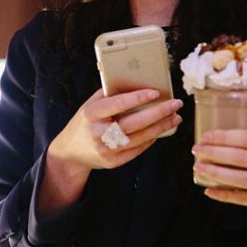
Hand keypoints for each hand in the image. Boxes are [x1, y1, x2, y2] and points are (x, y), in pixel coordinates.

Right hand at [38, 88, 181, 214]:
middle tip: (175, 104)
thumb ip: (109, 95)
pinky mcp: (113, 162)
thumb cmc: (85, 122)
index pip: (117, 104)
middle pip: (134, 123)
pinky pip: (138, 150)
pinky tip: (161, 130)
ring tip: (175, 117)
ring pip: (140, 138)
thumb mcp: (90, 105)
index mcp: (91, 114)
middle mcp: (98, 132)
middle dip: (158, 113)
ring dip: (161, 127)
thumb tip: (136, 84)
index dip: (137, 98)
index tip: (156, 93)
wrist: (70, 152)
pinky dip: (151, 139)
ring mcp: (106, 149)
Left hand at [191, 130, 246, 235]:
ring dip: (217, 173)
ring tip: (199, 168)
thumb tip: (218, 142)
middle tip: (196, 151)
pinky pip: (245, 199)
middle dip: (215, 153)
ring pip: (242, 179)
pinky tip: (209, 191)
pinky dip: (225, 195)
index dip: (224, 137)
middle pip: (242, 157)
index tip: (205, 136)